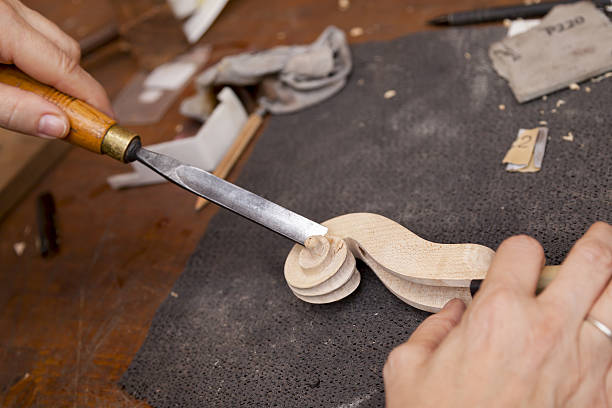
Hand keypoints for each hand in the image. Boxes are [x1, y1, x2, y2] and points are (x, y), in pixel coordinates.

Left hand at [0, 0, 111, 138]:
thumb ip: (14, 110)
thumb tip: (58, 126)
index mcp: (2, 23)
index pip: (66, 67)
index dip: (92, 100)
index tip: (108, 124)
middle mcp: (8, 9)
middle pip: (67, 51)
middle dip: (74, 89)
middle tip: (72, 123)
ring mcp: (6, 8)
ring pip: (53, 43)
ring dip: (54, 76)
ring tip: (37, 102)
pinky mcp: (2, 14)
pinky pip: (33, 36)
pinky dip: (35, 63)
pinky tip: (20, 81)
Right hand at [384, 222, 611, 406]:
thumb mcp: (408, 369)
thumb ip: (432, 329)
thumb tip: (454, 313)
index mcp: (498, 315)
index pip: (522, 250)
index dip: (517, 249)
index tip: (514, 260)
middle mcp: (547, 329)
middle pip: (593, 260)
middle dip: (598, 240)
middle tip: (598, 236)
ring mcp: (584, 361)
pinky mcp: (602, 393)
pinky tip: (607, 325)